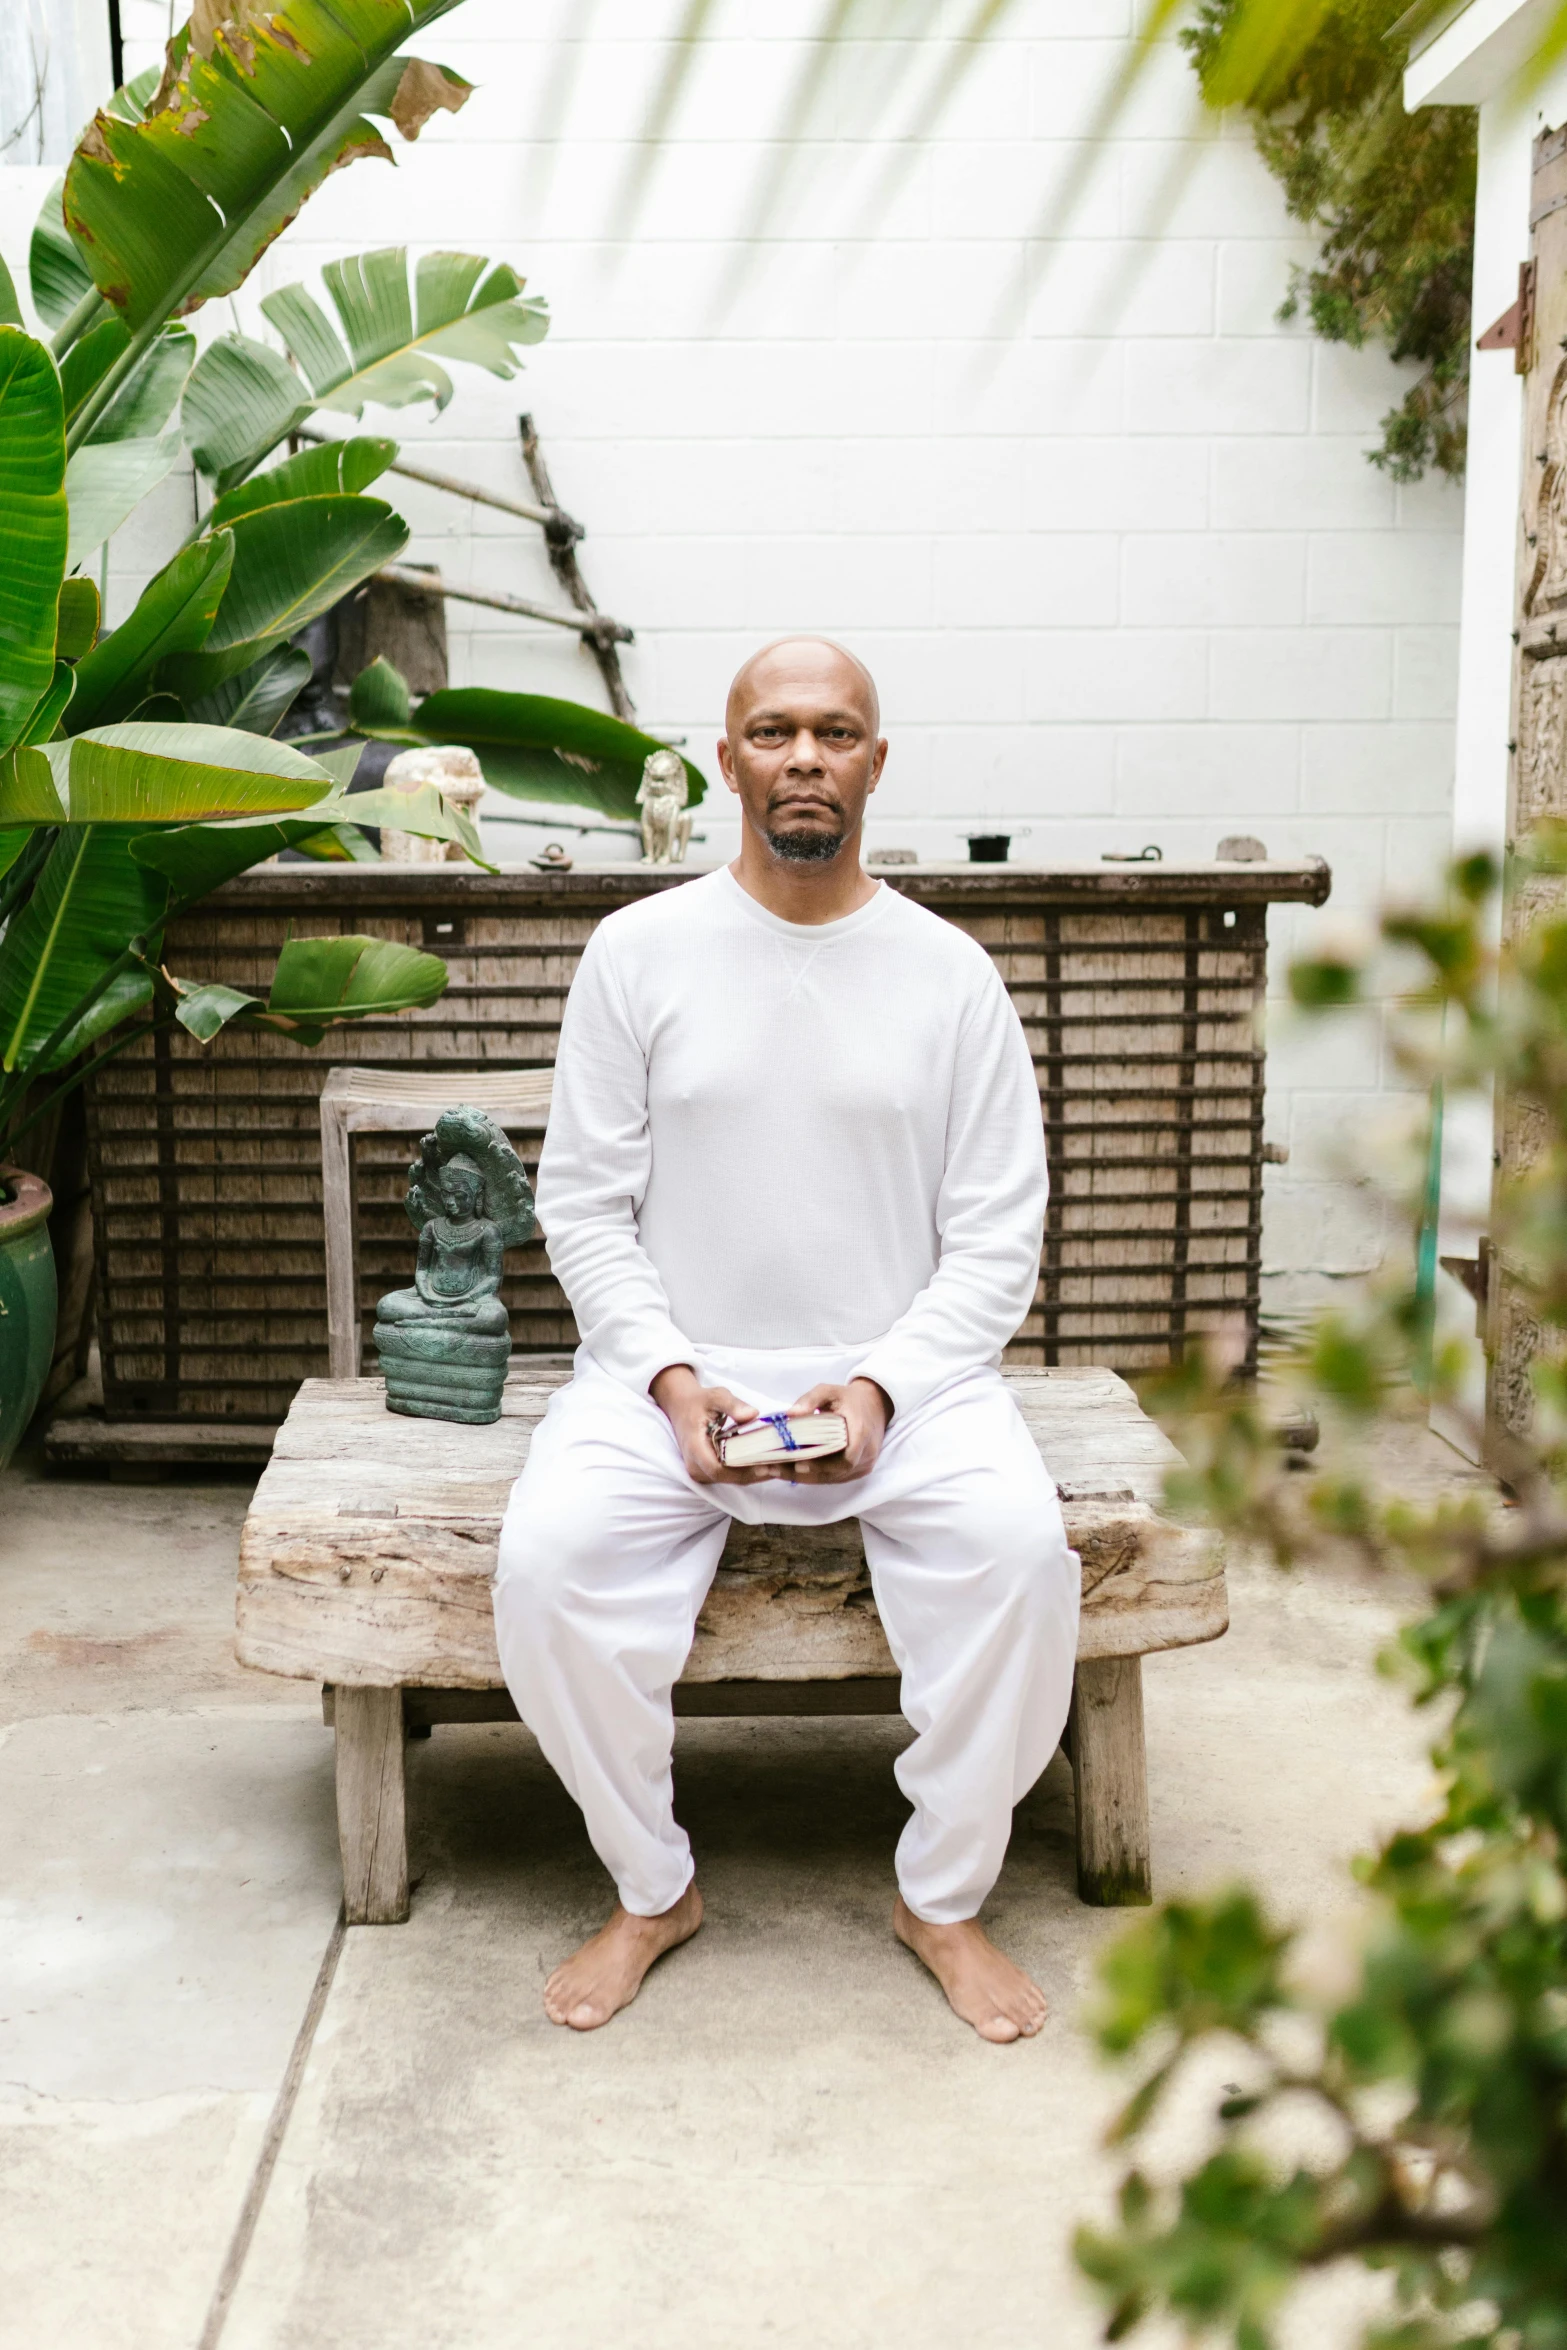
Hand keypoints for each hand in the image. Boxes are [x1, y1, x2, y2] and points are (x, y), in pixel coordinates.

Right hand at [649, 1363, 775, 1485]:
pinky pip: (729, 1476)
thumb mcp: (716, 1397)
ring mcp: (701, 1471)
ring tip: (778, 1465)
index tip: (766, 1464)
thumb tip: (753, 1414)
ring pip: (730, 1479)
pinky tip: (766, 1463)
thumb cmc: (699, 1401)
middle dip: (753, 1474)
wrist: (681, 1407)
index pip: (718, 1469)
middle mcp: (696, 1466)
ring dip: (753, 1474)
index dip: (743, 1470)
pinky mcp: (707, 1471)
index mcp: (695, 1448)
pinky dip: (747, 1471)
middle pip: (728, 1478)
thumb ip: (733, 1405)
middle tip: (780, 1465)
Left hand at [775, 1377, 890, 1483]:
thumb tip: (790, 1413)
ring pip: (833, 1478)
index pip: (845, 1459)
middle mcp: (867, 1453)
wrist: (875, 1405)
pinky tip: (792, 1471)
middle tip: (775, 1469)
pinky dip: (815, 1475)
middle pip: (835, 1472)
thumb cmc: (848, 1398)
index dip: (822, 1465)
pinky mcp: (860, 1470)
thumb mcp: (830, 1390)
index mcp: (861, 1432)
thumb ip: (810, 1399)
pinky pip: (836, 1477)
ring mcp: (865, 1464)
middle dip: (804, 1473)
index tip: (798, 1463)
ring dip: (806, 1477)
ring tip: (777, 1471)